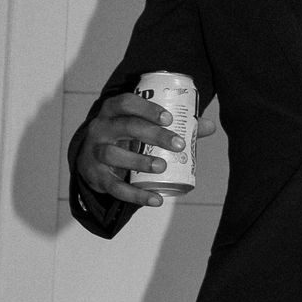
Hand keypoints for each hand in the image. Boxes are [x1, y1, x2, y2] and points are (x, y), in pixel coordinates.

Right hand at [76, 92, 207, 208]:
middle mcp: (100, 129)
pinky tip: (156, 199)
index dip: (147, 108)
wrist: (92, 160)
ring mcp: (95, 153)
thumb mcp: (142, 127)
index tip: (169, 118)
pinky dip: (136, 195)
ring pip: (113, 154)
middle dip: (153, 134)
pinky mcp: (96, 176)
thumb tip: (209, 126)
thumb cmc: (125, 137)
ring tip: (162, 167)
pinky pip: (114, 187)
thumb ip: (173, 127)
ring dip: (139, 161)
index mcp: (113, 111)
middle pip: (125, 126)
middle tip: (178, 144)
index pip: (126, 102)